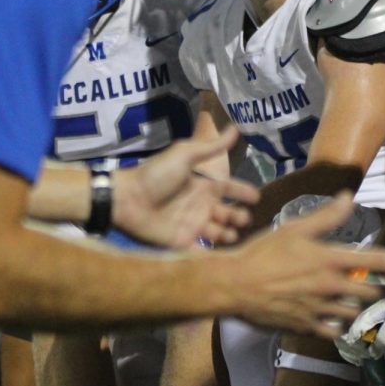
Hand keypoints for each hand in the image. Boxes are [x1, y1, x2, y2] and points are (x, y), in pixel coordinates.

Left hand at [115, 128, 258, 247]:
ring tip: (232, 234)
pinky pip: (199, 251)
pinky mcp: (180, 242)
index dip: (242, 192)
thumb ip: (211, 146)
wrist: (128, 199)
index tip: (257, 197)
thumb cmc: (156, 175)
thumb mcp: (185, 155)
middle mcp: (199, 206)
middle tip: (243, 218)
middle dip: (237, 216)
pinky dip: (211, 256)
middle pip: (225, 213)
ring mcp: (190, 225)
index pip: (228, 189)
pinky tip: (223, 257)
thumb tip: (236, 128)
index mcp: (201, 186)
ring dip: (227, 234)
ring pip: (216, 233)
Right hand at [222, 194, 384, 338]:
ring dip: (361, 307)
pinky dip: (339, 327)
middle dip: (381, 288)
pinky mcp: (306, 327)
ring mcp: (320, 310)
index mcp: (331, 260)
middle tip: (383, 285)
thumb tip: (349, 197)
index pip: (376, 260)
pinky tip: (338, 321)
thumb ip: (326, 216)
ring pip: (355, 313)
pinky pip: (333, 332)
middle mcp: (331, 287)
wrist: (234, 286)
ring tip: (361, 301)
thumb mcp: (294, 228)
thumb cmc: (262, 253)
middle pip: (371, 291)